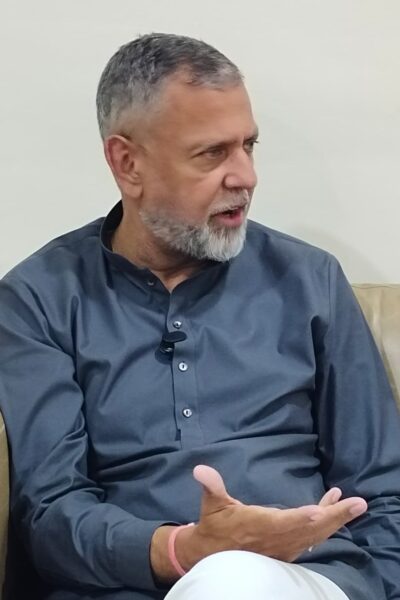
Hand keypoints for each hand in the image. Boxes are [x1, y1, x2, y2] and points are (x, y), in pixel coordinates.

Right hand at [175, 465, 366, 569]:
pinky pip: (313, 537)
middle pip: (310, 529)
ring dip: (336, 518)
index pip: (283, 522)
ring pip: (316, 534)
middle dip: (336, 516)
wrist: (212, 556)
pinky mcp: (288, 549)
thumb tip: (200, 469)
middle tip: (358, 504)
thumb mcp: (210, 504)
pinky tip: (333, 505)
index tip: (320, 512)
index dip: (302, 518)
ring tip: (353, 503)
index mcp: (258, 526)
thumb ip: (211, 486)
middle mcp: (276, 539)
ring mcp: (285, 546)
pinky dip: (327, 522)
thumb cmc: (214, 526)